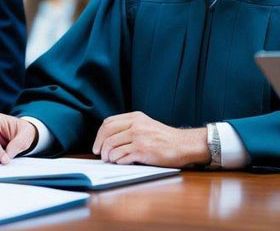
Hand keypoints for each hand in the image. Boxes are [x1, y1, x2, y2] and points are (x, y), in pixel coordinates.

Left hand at [91, 111, 208, 167]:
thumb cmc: (164, 138)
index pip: (108, 123)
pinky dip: (118, 161)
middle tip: (100, 154)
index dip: (99, 135)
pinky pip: (122, 157)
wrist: (182, 145)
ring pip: (112, 147)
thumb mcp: (146, 124)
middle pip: (107, 135)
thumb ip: (129, 127)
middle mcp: (136, 126)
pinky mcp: (143, 151)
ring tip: (111, 160)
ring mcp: (139, 138)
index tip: (97, 144)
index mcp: (135, 117)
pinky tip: (121, 162)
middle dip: (100, 146)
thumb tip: (108, 138)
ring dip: (108, 156)